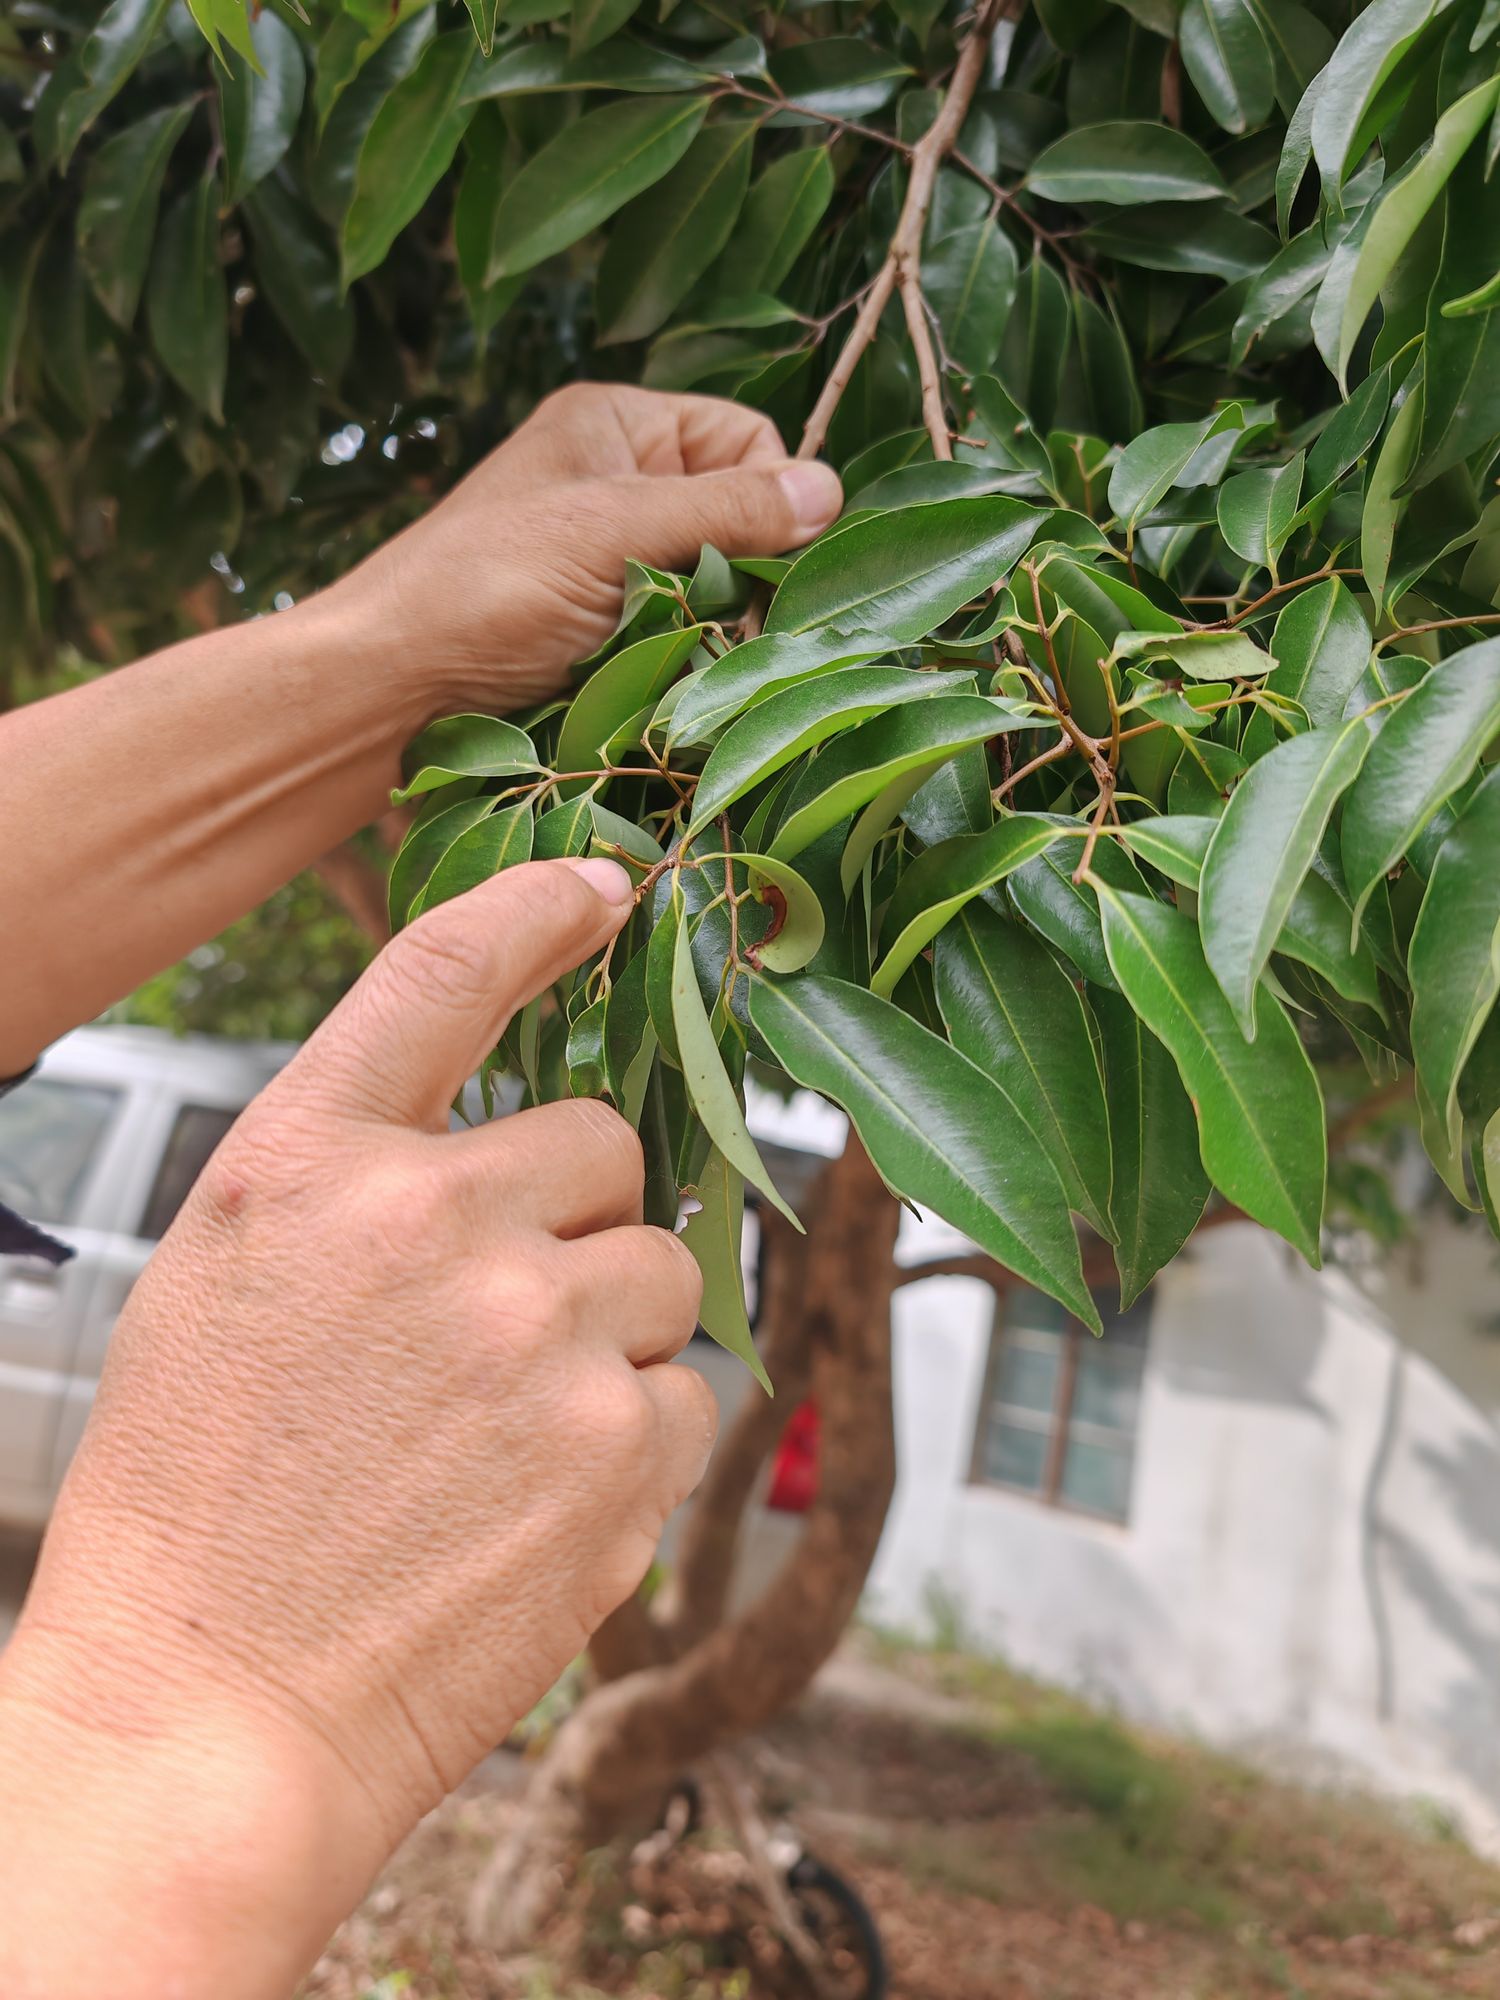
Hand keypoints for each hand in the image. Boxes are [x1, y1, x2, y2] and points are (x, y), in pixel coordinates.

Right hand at [0, 857, 714, 1999]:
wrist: (204, 1718)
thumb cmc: (197, 1505)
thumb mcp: (227, 1284)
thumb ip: (362, 1186)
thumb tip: (508, 1156)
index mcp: (310, 1162)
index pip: (443, 971)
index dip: (537, 909)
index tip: (604, 885)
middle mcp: (432, 1219)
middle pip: (606, 1149)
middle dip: (574, 1226)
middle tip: (493, 1336)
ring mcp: (539, 1330)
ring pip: (659, 1276)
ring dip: (608, 1341)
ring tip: (495, 1443)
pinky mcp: (620, 1448)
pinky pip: (692, 1393)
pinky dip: (639, 1443)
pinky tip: (535, 1508)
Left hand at [332, 383, 843, 707]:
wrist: (391, 687)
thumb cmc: (486, 587)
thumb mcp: (612, 532)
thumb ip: (726, 509)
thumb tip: (831, 490)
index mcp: (618, 426)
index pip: (750, 441)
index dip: (768, 499)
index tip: (757, 562)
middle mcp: (620, 482)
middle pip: (740, 518)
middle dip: (741, 572)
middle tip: (716, 621)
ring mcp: (613, 558)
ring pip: (718, 586)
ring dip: (712, 626)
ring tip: (675, 656)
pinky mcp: (605, 628)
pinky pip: (682, 635)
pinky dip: (683, 660)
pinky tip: (662, 683)